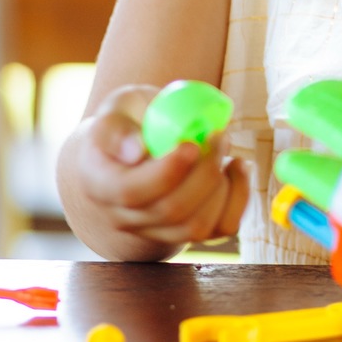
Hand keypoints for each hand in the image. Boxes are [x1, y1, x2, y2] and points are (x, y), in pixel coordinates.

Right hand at [71, 84, 249, 253]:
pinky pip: (221, 228)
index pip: (131, 192)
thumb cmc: (126, 123)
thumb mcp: (115, 111)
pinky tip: (236, 167)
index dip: (166, 173)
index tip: (191, 144)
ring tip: (225, 146)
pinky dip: (239, 197)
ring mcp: (158, 229)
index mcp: (101, 183)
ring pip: (197, 226)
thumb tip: (136, 150)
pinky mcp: (189, 230)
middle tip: (218, 135)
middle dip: (204, 173)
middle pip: (171, 211)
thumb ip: (118, 127)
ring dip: (223, 186)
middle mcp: (126, 216)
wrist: (133, 150)